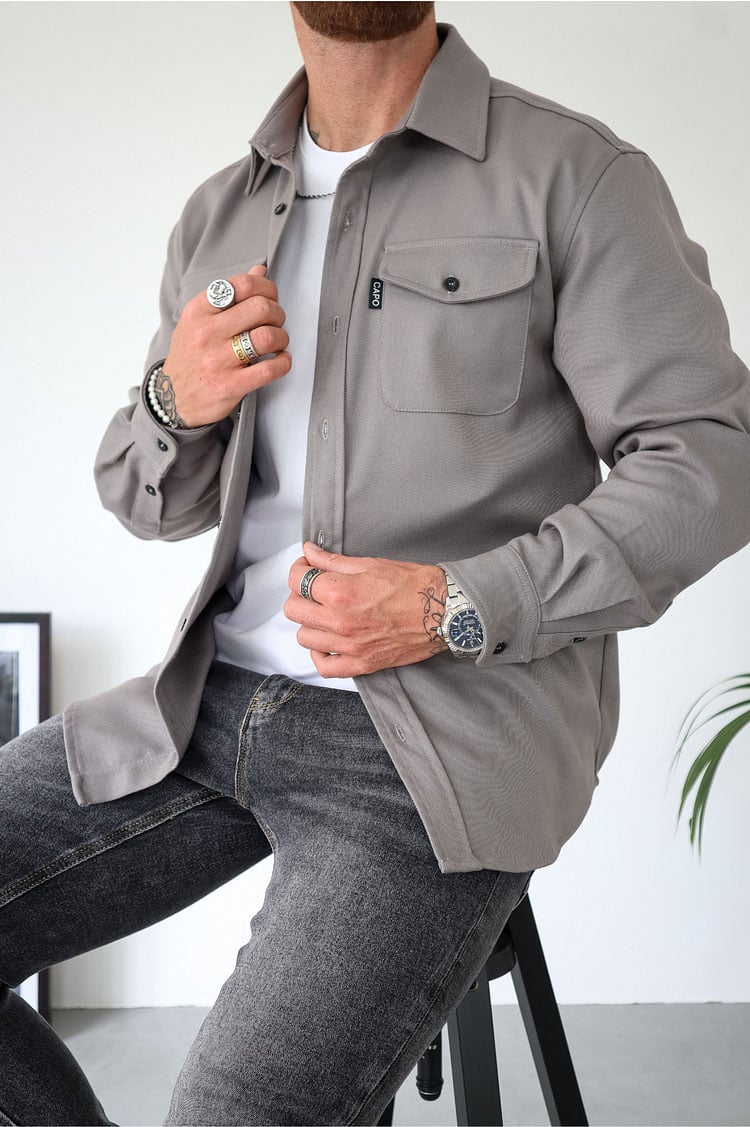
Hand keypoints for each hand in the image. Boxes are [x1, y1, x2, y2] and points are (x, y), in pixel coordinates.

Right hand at [162, 265, 291, 426]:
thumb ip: (231, 295)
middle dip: (278, 313)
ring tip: (277, 343)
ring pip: (268, 337)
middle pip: (260, 308)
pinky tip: (280, 361)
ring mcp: (218, 360)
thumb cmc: (191, 356)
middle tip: (276, 322)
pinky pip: (269, 369)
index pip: (241, 284)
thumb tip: (260, 271)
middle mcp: (207, 333)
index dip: (266, 288)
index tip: (270, 298)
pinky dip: (283, 363)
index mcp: (199, 311)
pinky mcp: (230, 385)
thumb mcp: (200, 320)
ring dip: (282, 338)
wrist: (173, 398)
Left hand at [285, 543, 448, 678]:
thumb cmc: (413, 585)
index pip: (297, 580)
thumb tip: (309, 553)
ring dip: (310, 623)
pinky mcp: (362, 664)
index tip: (307, 567)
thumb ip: (332, 561)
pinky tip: (328, 642)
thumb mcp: (370, 564)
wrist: (443, 611)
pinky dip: (320, 655)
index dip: (298, 569)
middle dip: (300, 594)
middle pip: (293, 610)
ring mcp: (350, 646)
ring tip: (325, 614)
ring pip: (304, 637)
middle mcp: (341, 622)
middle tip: (315, 589)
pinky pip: (325, 667)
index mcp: (341, 593)